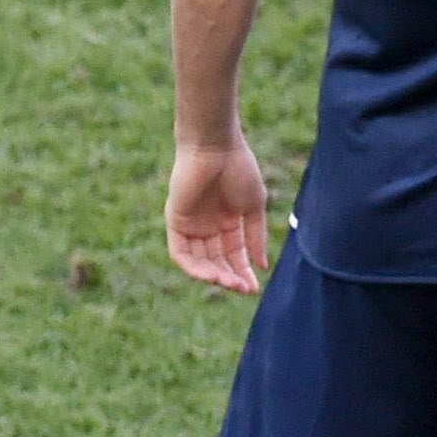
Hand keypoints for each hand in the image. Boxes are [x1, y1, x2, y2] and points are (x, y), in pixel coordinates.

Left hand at [166, 139, 267, 294]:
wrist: (216, 147)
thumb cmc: (239, 169)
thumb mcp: (253, 207)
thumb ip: (255, 237)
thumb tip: (262, 265)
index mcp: (227, 222)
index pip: (233, 255)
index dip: (243, 273)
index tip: (254, 288)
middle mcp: (207, 226)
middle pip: (216, 262)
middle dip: (230, 277)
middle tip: (243, 289)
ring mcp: (190, 225)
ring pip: (199, 261)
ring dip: (214, 276)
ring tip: (230, 283)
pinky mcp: (175, 221)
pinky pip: (180, 253)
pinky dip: (194, 267)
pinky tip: (211, 274)